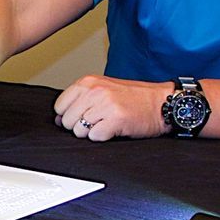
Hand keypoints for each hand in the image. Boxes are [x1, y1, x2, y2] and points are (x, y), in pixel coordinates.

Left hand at [54, 75, 171, 140]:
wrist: (161, 103)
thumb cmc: (134, 98)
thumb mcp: (103, 90)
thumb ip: (79, 101)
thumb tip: (57, 119)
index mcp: (88, 82)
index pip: (59, 105)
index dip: (69, 115)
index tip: (83, 115)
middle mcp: (95, 91)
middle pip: (66, 120)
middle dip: (79, 126)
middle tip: (98, 121)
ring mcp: (105, 105)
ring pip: (78, 130)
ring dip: (91, 133)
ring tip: (107, 124)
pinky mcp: (115, 119)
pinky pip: (94, 137)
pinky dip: (103, 137)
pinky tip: (113, 129)